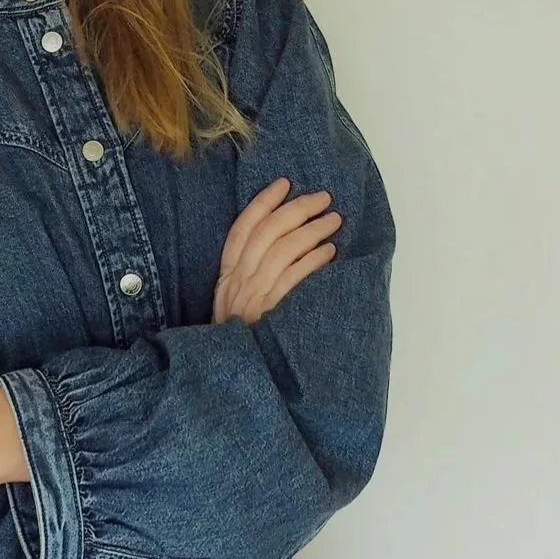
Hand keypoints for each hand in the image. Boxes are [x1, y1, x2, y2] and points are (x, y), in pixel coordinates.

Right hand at [211, 176, 340, 325]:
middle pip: (267, 233)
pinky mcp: (272, 312)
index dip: (262, 203)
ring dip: (312, 231)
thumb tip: (278, 247)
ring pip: (284, 250)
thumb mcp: (230, 305)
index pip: (241, 230)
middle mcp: (238, 282)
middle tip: (322, 198)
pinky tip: (330, 252)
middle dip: (296, 209)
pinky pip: (294, 277)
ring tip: (334, 220)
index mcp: (226, 278)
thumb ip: (246, 278)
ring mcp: (254, 296)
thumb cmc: (238, 339)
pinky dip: (313, 260)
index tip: (284, 184)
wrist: (232, 374)